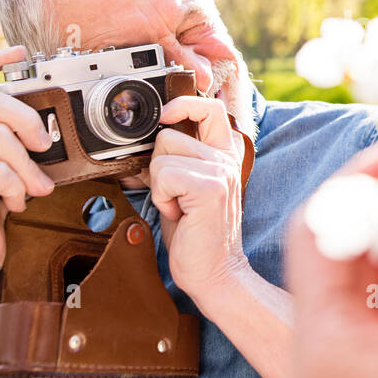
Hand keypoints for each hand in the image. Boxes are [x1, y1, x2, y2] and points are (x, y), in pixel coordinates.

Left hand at [138, 95, 249, 303]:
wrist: (214, 272)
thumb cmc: (196, 233)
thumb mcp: (186, 187)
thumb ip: (178, 159)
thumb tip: (151, 137)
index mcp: (225, 154)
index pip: (209, 107)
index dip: (183, 104)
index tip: (166, 116)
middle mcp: (227, 159)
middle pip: (169, 135)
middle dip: (159, 165)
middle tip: (175, 194)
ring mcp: (221, 171)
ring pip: (162, 156)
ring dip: (160, 186)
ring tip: (179, 206)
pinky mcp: (210, 188)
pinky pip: (164, 175)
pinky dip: (162, 197)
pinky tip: (178, 213)